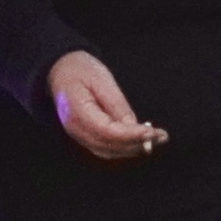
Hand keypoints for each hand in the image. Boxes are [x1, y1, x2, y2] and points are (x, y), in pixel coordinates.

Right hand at [47, 50, 166, 161]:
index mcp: (77, 111)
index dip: (131, 135)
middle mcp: (75, 128)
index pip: (107, 132)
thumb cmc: (80, 70)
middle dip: (136, 143)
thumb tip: (135, 127)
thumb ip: (117, 105)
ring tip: (155, 139)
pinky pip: (105, 148)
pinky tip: (139, 141)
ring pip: (108, 151)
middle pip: (109, 145)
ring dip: (132, 148)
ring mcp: (77, 134)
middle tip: (161, 136)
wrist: (60, 69)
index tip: (153, 132)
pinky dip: (123, 147)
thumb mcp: (101, 80)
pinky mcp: (84, 135)